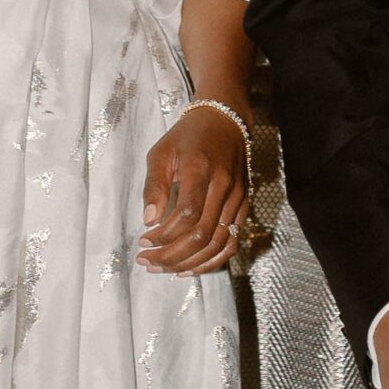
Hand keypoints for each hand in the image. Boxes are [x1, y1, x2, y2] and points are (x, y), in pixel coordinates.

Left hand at [138, 104, 250, 274]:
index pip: (186, 214)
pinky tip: (190, 267)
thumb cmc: (187, 137)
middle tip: (148, 261)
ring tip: (164, 268)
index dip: (164, 235)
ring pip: (218, 244)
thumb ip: (154, 186)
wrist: (225, 120)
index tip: (143, 241)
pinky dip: (212, 261)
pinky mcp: (244, 205)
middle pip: (202, 235)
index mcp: (200, 168)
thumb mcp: (161, 152)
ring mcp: (238, 197)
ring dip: (189, 263)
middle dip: (172, 255)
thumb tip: (148, 220)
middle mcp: (223, 185)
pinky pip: (232, 242)